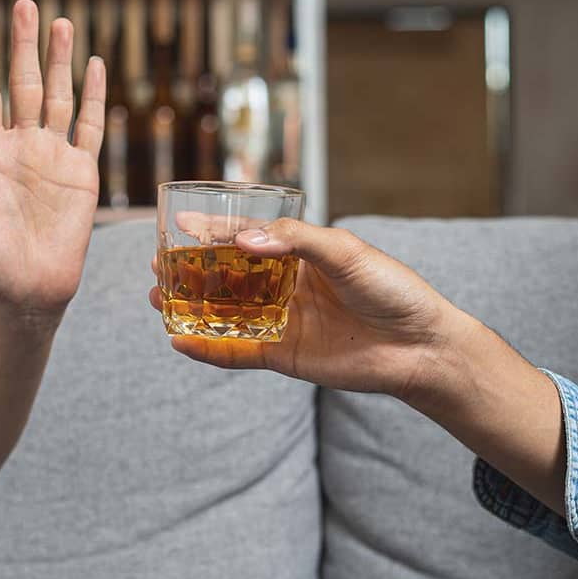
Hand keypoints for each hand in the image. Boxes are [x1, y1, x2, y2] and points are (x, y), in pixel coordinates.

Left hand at [0, 0, 105, 326]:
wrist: (29, 296)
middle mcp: (22, 149)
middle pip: (22, 86)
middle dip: (23, 47)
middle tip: (25, 6)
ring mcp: (54, 159)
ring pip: (57, 98)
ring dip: (59, 62)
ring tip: (61, 23)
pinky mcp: (82, 176)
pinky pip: (90, 129)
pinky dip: (93, 98)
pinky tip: (94, 67)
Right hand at [149, 218, 477, 400]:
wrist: (419, 345)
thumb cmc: (391, 288)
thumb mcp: (345, 251)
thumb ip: (294, 241)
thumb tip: (242, 240)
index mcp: (299, 254)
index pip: (245, 237)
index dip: (212, 230)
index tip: (179, 223)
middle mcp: (285, 286)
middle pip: (226, 275)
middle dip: (190, 269)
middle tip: (158, 263)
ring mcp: (282, 321)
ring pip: (225, 313)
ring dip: (190, 307)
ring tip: (158, 297)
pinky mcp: (284, 355)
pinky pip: (237, 352)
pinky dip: (208, 349)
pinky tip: (180, 341)